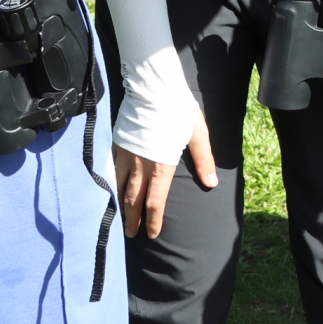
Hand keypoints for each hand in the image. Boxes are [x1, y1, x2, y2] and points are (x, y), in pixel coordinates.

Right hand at [113, 106, 217, 239]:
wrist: (153, 88)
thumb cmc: (178, 110)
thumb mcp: (197, 134)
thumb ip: (203, 160)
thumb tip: (211, 183)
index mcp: (162, 165)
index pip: (155, 202)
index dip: (153, 220)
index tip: (152, 234)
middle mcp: (141, 165)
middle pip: (134, 200)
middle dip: (133, 220)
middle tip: (130, 235)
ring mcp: (126, 155)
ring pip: (120, 187)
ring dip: (120, 206)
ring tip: (121, 219)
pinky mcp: (116, 145)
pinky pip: (111, 171)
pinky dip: (111, 185)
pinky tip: (111, 191)